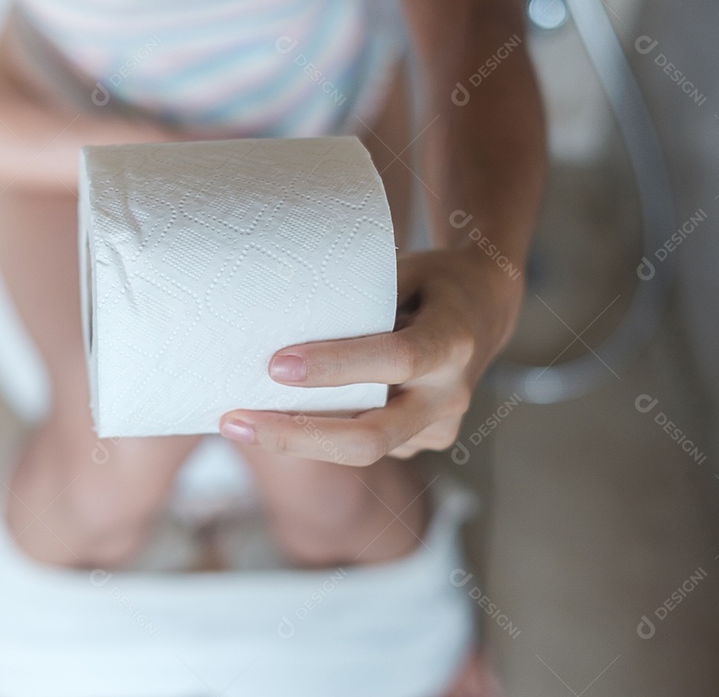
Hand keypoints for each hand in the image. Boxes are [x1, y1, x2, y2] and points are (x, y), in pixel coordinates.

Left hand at [218, 246, 524, 464]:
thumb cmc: (431, 282)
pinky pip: (361, 447)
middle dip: (296, 436)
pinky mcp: (420, 445)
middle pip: (370, 437)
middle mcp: (449, 395)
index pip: (395, 359)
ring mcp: (438, 429)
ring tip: (234, 422)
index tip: (276, 365)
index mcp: (452, 341)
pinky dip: (315, 434)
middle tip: (233, 421)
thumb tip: (274, 301)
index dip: (336, 366)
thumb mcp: (403, 269)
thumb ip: (356, 291)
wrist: (485, 312)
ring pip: (357, 450)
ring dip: (294, 438)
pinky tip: (272, 420)